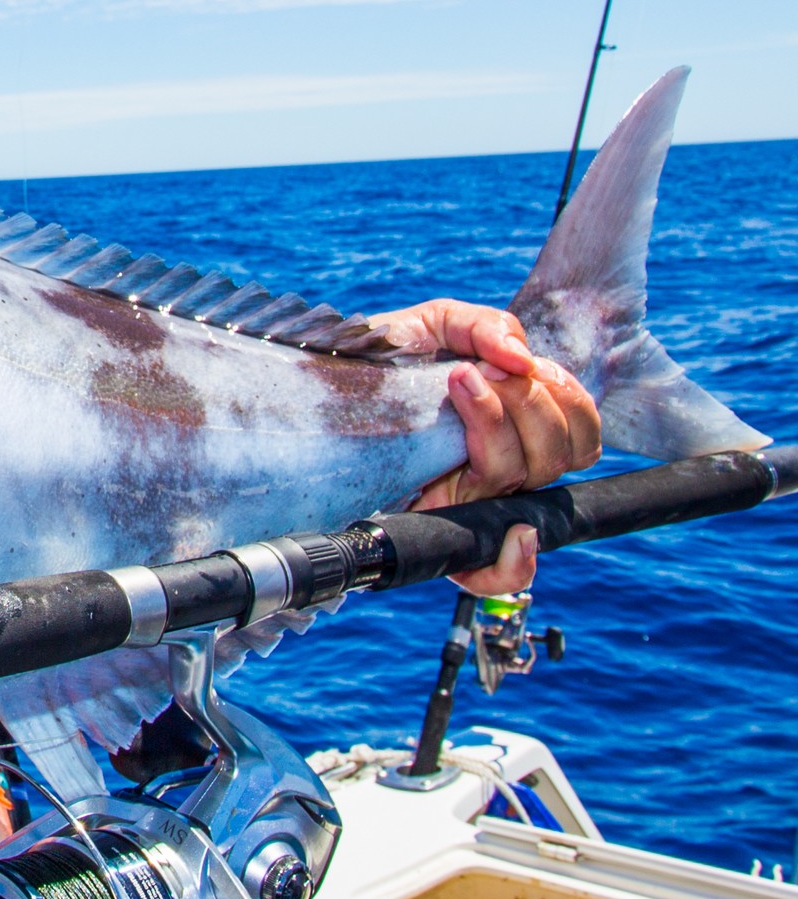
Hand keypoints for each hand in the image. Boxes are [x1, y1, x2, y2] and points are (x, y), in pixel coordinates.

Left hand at [370, 298, 601, 595]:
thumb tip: (519, 357)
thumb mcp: (435, 325)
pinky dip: (515, 560)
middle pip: (553, 454)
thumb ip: (485, 328)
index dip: (563, 399)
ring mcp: (469, 499)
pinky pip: (494, 573)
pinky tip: (515, 533)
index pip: (579, 433)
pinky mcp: (436, 529)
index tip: (509, 364)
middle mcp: (500, 466)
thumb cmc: (383, 360)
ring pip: (523, 481)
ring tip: (456, 388)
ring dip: (499, 429)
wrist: (319, 388)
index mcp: (515, 424)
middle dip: (522, 402)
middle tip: (469, 373)